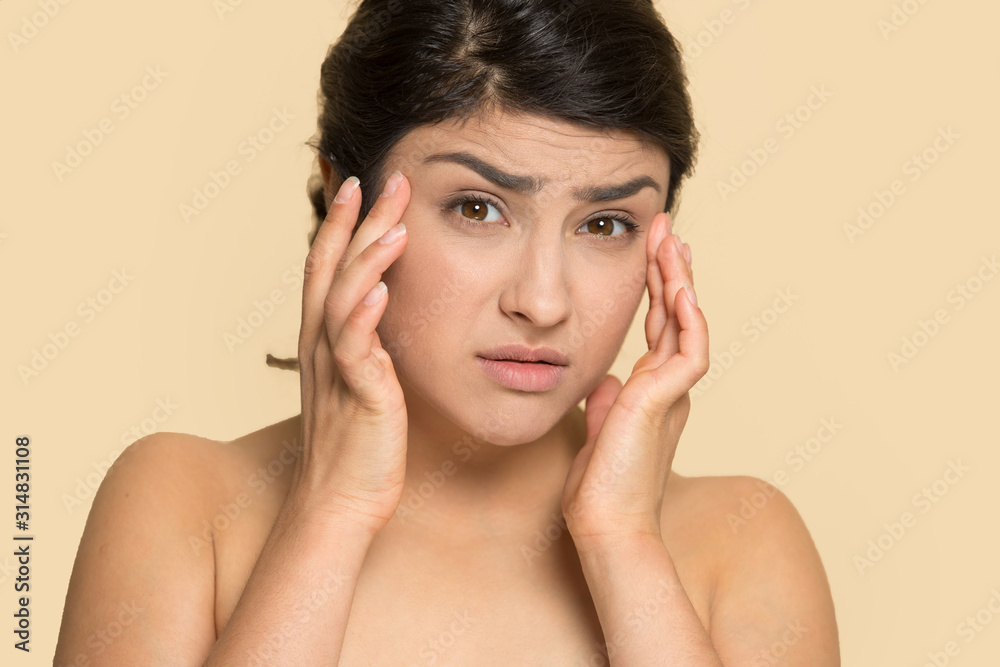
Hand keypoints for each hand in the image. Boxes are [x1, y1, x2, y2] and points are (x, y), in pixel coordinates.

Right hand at [288, 170, 411, 533]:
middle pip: (331, 269)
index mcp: (324, 339)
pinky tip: (380, 291)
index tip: (359, 181)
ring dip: (366, 258)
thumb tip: (382, 309)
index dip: (341, 223)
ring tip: (393, 223)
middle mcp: (322, 346)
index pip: (326, 267)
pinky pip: (356, 351)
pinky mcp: (357, 397)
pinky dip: (364, 318)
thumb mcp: (361, 381)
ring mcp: (336, 370)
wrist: (339, 503)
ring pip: (341, 300)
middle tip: (387, 178)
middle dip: (359, 221)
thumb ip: (366, 343)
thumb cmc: (357, 445)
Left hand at [561, 212, 708, 542]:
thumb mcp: (598, 434)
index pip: (658, 328)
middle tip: (665, 228)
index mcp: (650, 392)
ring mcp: (671, 395)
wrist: (605, 526)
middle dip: (670, 270)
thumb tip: (603, 381)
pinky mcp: (666, 402)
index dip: (656, 289)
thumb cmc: (598, 490)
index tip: (651, 253)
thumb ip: (604, 404)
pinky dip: (687, 318)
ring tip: (670, 239)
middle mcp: (667, 388)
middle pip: (675, 315)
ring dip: (678, 280)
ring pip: (685, 324)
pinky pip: (689, 351)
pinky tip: (680, 287)